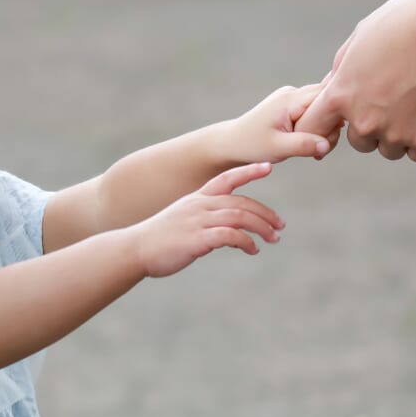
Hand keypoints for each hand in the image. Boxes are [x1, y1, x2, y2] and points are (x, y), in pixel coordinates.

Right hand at [131, 162, 283, 277]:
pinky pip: (230, 236)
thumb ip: (203, 219)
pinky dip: (246, 242)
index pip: (227, 179)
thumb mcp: (182, 220)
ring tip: (273, 239)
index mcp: (196, 198)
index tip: (268, 166)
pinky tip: (252, 250)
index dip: (248, 171)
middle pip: (241, 203)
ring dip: (261, 228)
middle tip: (280, 226)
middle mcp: (199, 206)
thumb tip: (224, 231)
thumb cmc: (159, 238)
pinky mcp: (197, 239)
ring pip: (240, 217)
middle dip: (265, 213)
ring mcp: (198, 221)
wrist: (135, 249)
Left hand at [228, 84, 340, 163]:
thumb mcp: (278, 148)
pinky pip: (314, 112)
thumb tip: (327, 144)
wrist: (233, 143)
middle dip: (331, 125)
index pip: (326, 96)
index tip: (327, 139)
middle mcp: (292, 93)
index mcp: (290, 99)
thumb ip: (303, 145)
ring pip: (322, 108)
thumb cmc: (251, 145)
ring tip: (314, 149)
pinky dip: (316, 128)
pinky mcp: (292, 106)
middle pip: (327, 101)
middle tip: (322, 148)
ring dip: (324, 128)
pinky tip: (310, 144)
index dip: (334, 116)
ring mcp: (292, 98)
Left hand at [295, 0, 415, 161]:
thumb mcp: (361, 37)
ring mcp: (394, 134)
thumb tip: (330, 87)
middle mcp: (363, 121)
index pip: (313, 127)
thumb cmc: (406, 22)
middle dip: (373, 126)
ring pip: (390, 149)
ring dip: (400, 133)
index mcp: (340, 95)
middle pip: (359, 142)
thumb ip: (341, 68)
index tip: (344, 118)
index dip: (327, 125)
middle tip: (397, 96)